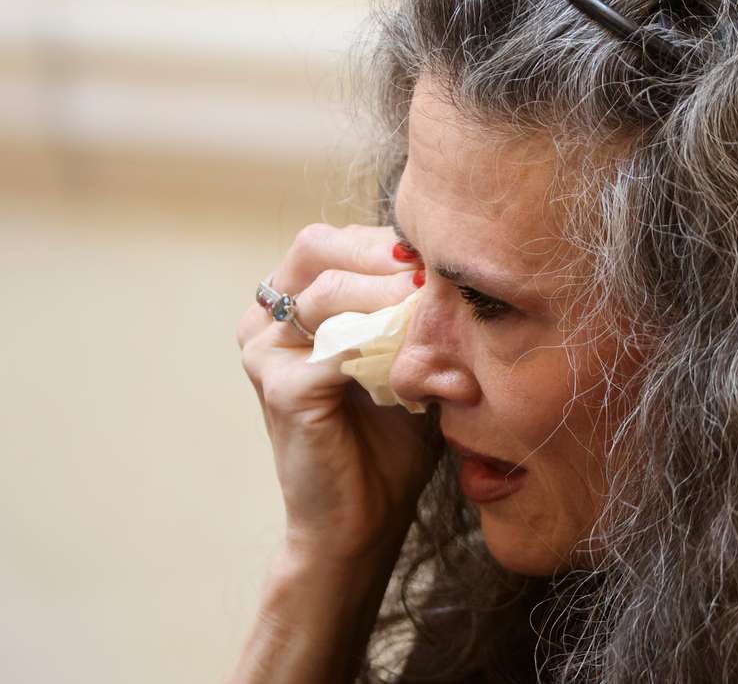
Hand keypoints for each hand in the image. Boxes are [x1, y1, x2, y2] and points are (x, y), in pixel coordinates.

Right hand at [236, 223, 439, 562]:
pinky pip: (341, 346)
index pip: (336, 240)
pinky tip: (432, 373)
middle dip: (384, 258)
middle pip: (318, 246)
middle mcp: (265, 319)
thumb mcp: (407, 354)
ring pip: (331, 292)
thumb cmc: (391, 434)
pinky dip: (392, 349)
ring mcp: (265, 353)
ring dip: (395, 301)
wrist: (365, 518)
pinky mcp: (281, 389)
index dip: (390, 244)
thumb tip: (453, 264)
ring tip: (442, 319)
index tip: (445, 259)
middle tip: (438, 277)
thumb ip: (416, 308)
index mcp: (290, 302)